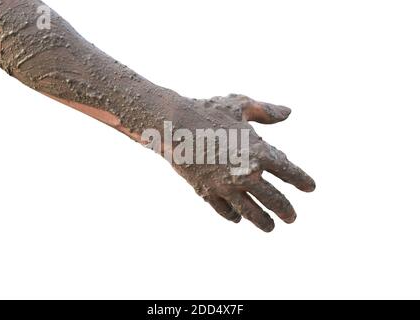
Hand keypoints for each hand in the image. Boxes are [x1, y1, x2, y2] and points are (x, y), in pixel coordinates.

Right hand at [170, 94, 314, 231]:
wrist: (173, 124)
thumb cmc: (208, 110)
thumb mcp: (240, 104)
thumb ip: (266, 111)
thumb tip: (288, 112)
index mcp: (260, 151)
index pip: (289, 171)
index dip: (302, 180)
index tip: (310, 187)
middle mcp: (247, 174)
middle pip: (273, 198)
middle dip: (286, 210)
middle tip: (292, 218)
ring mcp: (226, 186)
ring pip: (250, 211)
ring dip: (262, 221)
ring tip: (270, 228)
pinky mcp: (207, 192)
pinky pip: (224, 209)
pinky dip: (232, 215)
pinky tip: (237, 218)